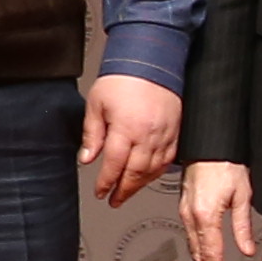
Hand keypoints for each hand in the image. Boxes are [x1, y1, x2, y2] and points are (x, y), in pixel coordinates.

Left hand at [81, 73, 182, 206]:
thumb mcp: (96, 104)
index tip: (100, 192)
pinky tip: (147, 176)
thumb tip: (86, 158)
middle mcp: (147, 135)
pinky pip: (168, 160)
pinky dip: (156, 172)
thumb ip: (91, 134)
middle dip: (123, 190)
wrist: (151, 60)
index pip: (113, 165)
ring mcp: (164, 135)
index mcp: (126, 128)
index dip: (106, 183)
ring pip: (153, 170)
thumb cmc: (124, 78)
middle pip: (135, 173)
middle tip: (114, 200)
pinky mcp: (175, 132)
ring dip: (139, 185)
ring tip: (128, 192)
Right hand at [174, 159, 261, 260]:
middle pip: (199, 255)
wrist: (210, 145)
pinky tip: (205, 254)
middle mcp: (191, 216)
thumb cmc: (225, 163)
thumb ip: (243, 227)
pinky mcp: (185, 207)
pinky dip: (198, 249)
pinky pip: (190, 235)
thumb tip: (246, 249)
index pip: (212, 254)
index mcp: (206, 215)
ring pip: (192, 247)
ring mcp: (185, 211)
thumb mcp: (243, 196)